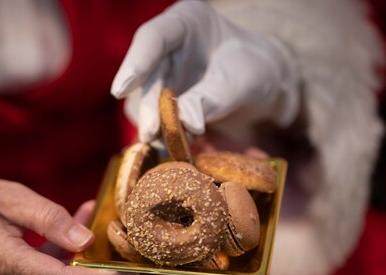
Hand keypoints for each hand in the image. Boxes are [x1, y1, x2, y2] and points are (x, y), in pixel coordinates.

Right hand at [0, 176, 153, 274]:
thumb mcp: (10, 196)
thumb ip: (48, 220)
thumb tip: (86, 239)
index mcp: (3, 262)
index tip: (133, 274)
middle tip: (147, 274)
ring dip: (94, 270)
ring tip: (129, 259)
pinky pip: (49, 274)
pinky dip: (71, 258)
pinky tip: (85, 229)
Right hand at [111, 0, 299, 141]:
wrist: (265, 87)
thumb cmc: (256, 71)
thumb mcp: (240, 81)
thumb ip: (211, 98)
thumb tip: (185, 122)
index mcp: (187, 21)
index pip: (153, 37)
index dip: (135, 63)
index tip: (121, 90)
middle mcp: (168, 45)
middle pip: (146, 74)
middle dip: (147, 106)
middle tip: (150, 133)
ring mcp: (163, 72)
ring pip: (143, 99)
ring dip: (154, 124)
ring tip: (172, 143)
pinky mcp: (162, 98)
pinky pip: (153, 116)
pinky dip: (164, 132)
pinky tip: (178, 143)